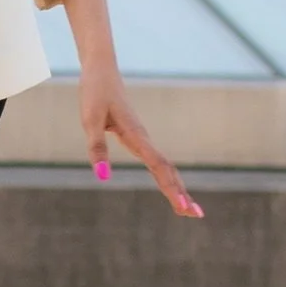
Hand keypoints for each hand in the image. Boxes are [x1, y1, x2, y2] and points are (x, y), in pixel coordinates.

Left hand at [53, 0, 201, 218]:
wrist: (101, 71)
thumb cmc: (94, 93)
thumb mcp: (89, 120)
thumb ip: (96, 148)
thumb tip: (102, 176)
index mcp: (136, 136)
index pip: (159, 167)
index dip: (170, 187)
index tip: (182, 206)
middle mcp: (144, 138)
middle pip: (167, 170)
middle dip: (180, 193)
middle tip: (196, 215)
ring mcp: (143, 138)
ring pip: (164, 167)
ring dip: (177, 187)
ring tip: (188, 208)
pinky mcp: (138, 137)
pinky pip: (157, 161)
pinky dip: (166, 177)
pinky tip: (171, 187)